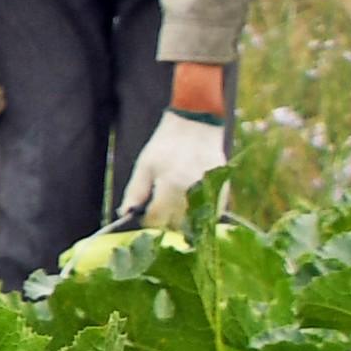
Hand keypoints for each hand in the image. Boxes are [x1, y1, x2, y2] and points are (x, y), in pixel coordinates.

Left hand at [120, 108, 228, 232]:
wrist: (197, 125)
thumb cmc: (167, 144)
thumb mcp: (145, 165)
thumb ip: (135, 192)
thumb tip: (126, 214)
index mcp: (171, 185)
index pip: (156, 219)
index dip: (147, 220)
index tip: (145, 215)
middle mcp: (193, 192)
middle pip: (176, 224)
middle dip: (165, 222)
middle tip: (160, 209)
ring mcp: (211, 192)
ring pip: (194, 222)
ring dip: (183, 219)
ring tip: (176, 204)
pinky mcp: (223, 191)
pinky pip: (210, 213)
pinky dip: (200, 213)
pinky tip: (191, 200)